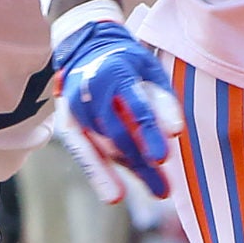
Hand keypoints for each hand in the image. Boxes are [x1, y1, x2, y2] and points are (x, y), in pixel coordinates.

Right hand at [52, 18, 181, 200]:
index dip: (150, 134)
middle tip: (166, 190)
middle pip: (120, 135)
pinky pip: (84, 152)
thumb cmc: (127, 62)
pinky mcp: (68, 124)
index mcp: (116, 72)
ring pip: (105, 147)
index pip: (138, 108)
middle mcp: (91, 92)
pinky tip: (115, 194)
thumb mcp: (149, 71)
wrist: (84, 48)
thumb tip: (175, 133)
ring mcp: (76, 109)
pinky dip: (99, 173)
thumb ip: (163, 100)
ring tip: (160, 190)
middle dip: (143, 163)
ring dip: (131, 170)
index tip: (162, 159)